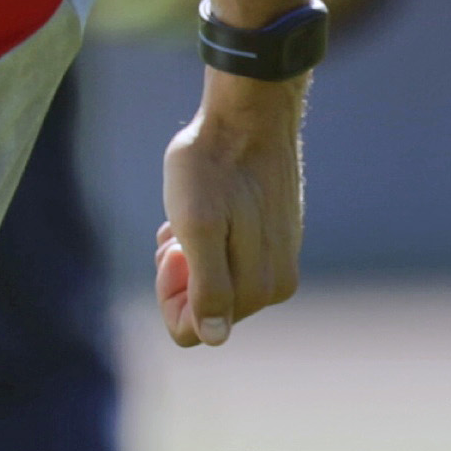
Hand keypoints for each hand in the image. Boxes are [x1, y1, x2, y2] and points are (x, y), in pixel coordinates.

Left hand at [156, 75, 305, 348]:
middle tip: (177, 231)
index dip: (171, 294)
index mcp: (259, 289)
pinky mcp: (276, 240)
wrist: (248, 112)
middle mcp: (276, 285)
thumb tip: (215, 337)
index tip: (172, 249)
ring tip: (187, 218)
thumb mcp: (197, 227)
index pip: (196, 330)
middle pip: (207, 311)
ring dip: (192, 257)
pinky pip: (229, 263)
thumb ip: (209, 287)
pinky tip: (204, 211)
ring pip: (214, 285)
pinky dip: (206, 243)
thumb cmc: (213, 166)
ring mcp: (279, 262)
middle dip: (182, 276)